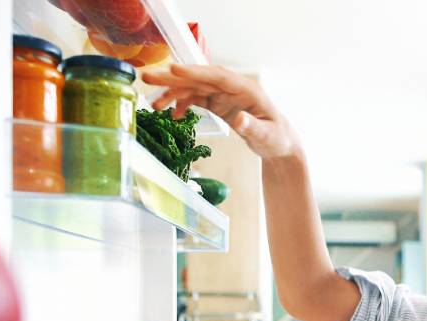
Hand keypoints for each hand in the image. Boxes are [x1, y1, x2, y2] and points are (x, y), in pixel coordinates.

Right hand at [141, 64, 301, 159]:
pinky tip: (172, 115)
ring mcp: (224, 95)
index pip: (217, 76)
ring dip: (173, 94)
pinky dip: (183, 105)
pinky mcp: (218, 103)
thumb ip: (253, 127)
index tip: (174, 69)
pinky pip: (196, 99)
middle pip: (200, 79)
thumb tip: (239, 119)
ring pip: (194, 88)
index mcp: (246, 89)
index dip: (195, 72)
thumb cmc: (277, 138)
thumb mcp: (268, 136)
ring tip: (154, 104)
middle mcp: (232, 88)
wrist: (278, 144)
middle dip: (174, 78)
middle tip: (148, 77)